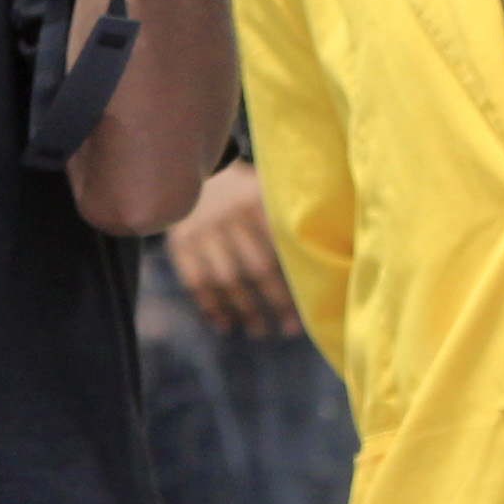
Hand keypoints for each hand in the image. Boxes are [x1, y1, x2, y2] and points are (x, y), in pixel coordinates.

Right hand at [167, 161, 299, 334]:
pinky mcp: (180, 246)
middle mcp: (228, 217)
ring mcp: (202, 233)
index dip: (295, 281)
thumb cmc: (243, 193)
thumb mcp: (265, 191)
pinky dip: (211, 307)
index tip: (309, 308)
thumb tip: (323, 261)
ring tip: (260, 330)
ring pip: (227, 280)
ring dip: (245, 310)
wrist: (191, 173)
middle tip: (289, 329)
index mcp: (256, 203)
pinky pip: (195, 283)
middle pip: (256, 269)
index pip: (281, 250)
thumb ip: (288, 218)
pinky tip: (226, 324)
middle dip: (275, 303)